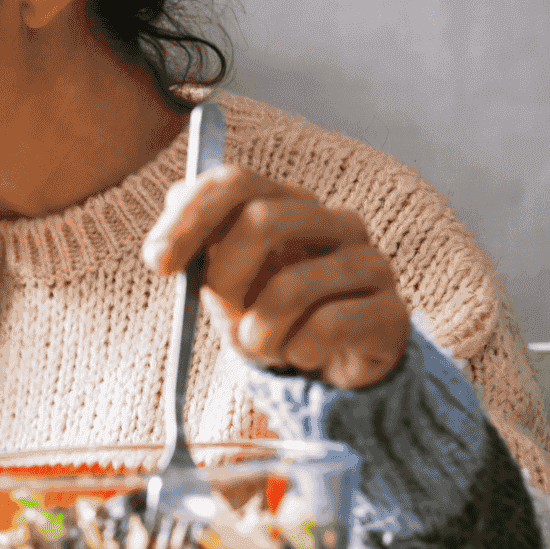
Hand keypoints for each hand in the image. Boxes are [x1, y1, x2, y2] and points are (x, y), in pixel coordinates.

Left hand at [142, 165, 408, 388]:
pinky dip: (296, 351)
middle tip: (222, 310)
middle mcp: (333, 221)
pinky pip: (327, 327)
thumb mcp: (223, 281)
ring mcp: (369, 262)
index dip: (190, 218)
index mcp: (286, 203)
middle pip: (265, 219)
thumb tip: (168, 223)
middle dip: (225, 275)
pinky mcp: (392, 311)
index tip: (158, 263)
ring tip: (263, 345)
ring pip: (292, 286)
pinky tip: (300, 356)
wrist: (328, 367)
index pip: (235, 181)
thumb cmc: (268, 315)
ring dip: (259, 330)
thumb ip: (198, 248)